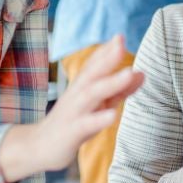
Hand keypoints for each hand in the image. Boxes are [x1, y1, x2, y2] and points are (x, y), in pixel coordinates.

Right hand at [0, 36, 142, 181]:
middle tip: (121, 43)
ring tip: (129, 73)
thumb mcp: (99, 104)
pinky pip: (87, 124)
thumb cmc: (75, 121)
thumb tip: (141, 73)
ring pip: (92, 94)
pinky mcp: (72, 131)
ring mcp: (74, 111)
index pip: (95, 63)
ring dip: (110, 83)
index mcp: (84, 85)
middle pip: (93, 73)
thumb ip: (120, 89)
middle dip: (107, 57)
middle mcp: (78, 94)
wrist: (40, 146)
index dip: (107, 49)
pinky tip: (114, 114)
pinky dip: (100, 119)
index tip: (120, 36)